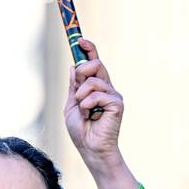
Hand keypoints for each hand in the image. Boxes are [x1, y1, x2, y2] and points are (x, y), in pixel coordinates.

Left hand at [64, 40, 123, 164]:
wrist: (90, 149)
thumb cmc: (81, 130)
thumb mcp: (71, 104)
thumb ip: (74, 86)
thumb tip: (73, 66)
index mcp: (96, 87)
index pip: (95, 63)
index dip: (89, 50)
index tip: (81, 40)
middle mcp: (107, 88)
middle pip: (96, 64)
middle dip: (83, 71)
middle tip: (78, 89)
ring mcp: (113, 95)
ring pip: (93, 80)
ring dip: (81, 95)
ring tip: (84, 110)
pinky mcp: (117, 104)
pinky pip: (97, 94)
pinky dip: (87, 105)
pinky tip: (91, 116)